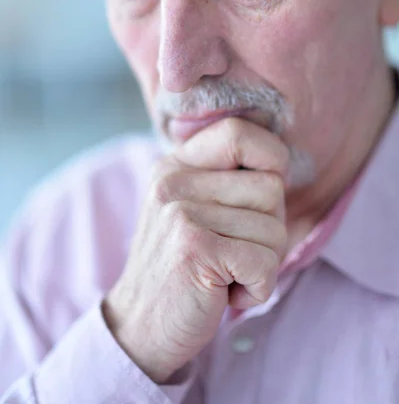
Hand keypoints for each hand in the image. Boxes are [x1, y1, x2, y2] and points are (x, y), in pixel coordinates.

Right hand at [103, 118, 288, 382]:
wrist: (139, 327)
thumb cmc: (182, 267)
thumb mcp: (191, 209)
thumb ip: (225, 181)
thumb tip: (281, 166)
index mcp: (176, 165)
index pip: (238, 132)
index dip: (271, 157)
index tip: (265, 194)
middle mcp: (175, 181)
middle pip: (271, 187)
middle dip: (270, 228)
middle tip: (236, 251)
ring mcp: (182, 212)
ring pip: (275, 229)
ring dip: (264, 263)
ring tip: (226, 273)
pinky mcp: (195, 248)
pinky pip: (266, 263)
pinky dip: (258, 288)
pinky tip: (227, 293)